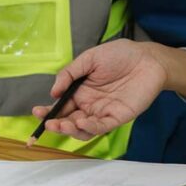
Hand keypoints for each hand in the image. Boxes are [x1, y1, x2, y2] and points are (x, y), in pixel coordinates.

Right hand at [30, 40, 173, 139]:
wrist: (147, 58)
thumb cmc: (119, 55)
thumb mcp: (89, 59)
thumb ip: (70, 74)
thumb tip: (53, 92)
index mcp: (80, 92)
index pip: (60, 107)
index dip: (48, 112)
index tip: (37, 112)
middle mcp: (89, 106)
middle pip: (69, 121)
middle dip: (56, 125)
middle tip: (48, 123)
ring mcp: (102, 113)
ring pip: (83, 129)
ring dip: (70, 130)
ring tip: (61, 125)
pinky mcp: (117, 117)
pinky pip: (101, 127)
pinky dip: (90, 128)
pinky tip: (81, 122)